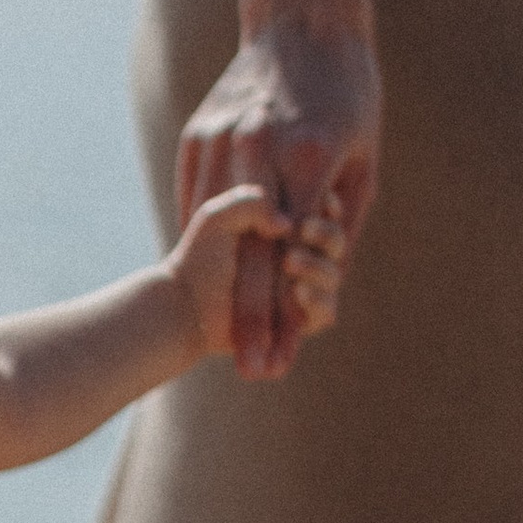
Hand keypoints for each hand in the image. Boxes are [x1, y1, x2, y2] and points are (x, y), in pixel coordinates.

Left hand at [170, 180, 348, 364]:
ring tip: (289, 263)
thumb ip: (249, 202)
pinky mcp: (298, 322)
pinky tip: (299, 291)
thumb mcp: (218, 218)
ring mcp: (302, 289)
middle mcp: (301, 256)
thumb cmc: (200, 257)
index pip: (324, 211)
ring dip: (319, 267)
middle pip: (335, 241)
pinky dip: (319, 301)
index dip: (328, 205)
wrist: (186, 305)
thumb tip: (286, 224)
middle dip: (327, 234)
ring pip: (333, 275)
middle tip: (304, 229)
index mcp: (287, 228)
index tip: (316, 201)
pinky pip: (326, 312)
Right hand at [178, 15, 380, 379]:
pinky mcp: (198, 133)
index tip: (279, 360)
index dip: (283, 316)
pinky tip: (202, 271)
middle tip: (248, 369)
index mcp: (310, 159)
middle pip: (249, 255)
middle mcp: (261, 150)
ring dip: (215, 284)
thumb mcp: (365, 162)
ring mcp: (223, 140)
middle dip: (248, 321)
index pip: (291, 256)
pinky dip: (201, 236)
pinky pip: (196, 196)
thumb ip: (345, 224)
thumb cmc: (351, 98)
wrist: (305, 23)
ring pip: (213, 229)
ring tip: (217, 330)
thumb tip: (327, 285)